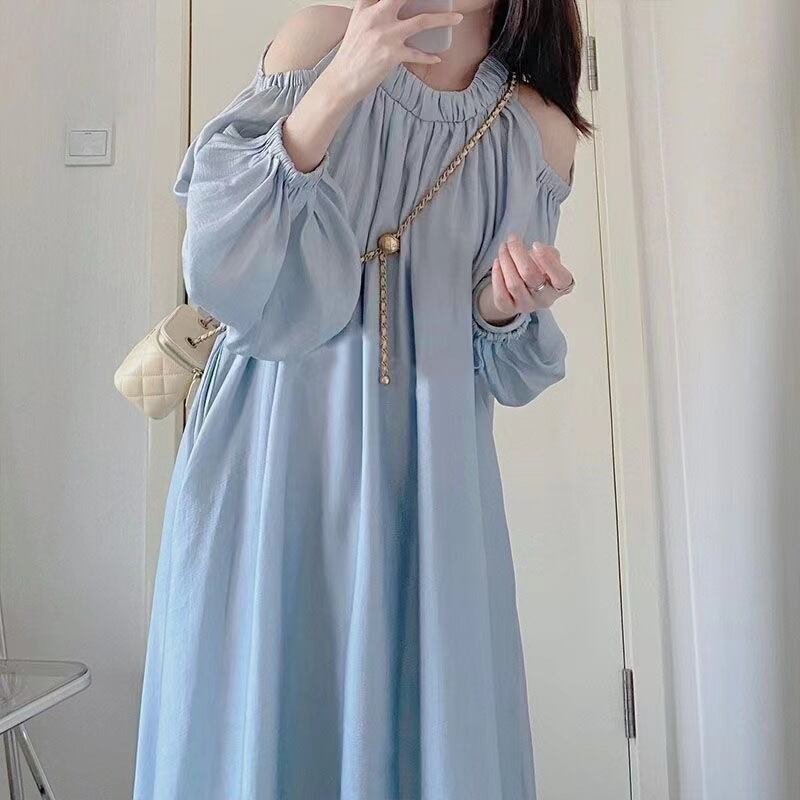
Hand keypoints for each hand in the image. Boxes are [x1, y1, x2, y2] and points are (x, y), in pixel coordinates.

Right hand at [327, 0, 463, 102]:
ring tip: (457, 19)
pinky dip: (429, 57)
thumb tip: (393, 9)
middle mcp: (376, 16)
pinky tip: (437, 58)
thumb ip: (373, 11)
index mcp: (366, 7)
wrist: (341, 80)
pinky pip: (417, 54)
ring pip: (422, 21)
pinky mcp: (391, 55)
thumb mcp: (358, 25)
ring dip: (444, 19)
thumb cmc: (352, 55)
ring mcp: (385, 35)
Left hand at [478, 234, 574, 324]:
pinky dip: (497, 275)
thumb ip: (549, 253)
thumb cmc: (540, 270)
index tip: (535, 244)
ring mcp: (526, 305)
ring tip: (503, 247)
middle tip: (512, 238)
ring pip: (513, 283)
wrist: (524, 289)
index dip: (548, 260)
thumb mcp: (551, 259)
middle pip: (530, 275)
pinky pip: (500, 294)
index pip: (560, 278)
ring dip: (505, 260)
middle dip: (517, 252)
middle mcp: (544, 299)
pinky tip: (497, 262)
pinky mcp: (509, 308)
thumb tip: (537, 250)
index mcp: (560, 287)